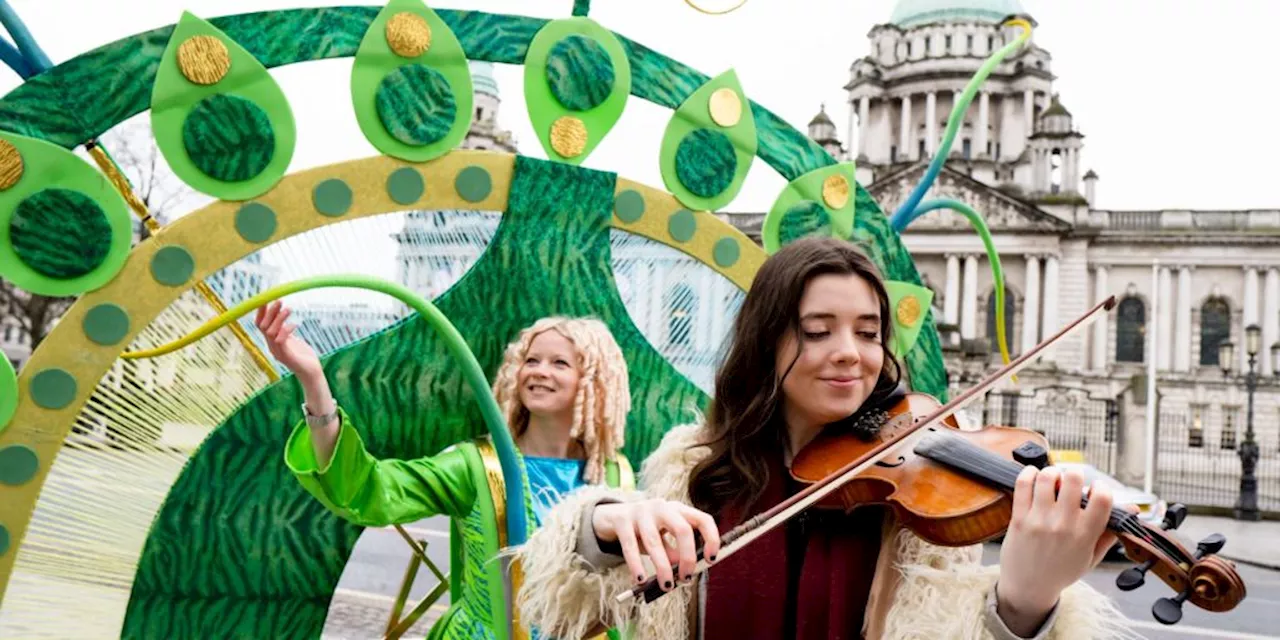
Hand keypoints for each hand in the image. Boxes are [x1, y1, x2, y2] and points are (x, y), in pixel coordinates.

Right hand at [254, 301, 320, 379]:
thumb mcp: (293, 340)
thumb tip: (282, 317)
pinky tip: (295, 325)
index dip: (261, 312)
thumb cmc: (304, 356)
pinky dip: (286, 330)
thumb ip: (286, 331)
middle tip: (280, 300)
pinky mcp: (287, 357)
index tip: (265, 299)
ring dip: (279, 319)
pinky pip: (280, 341)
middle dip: (270, 312)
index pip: (260, 325)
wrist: (313, 373)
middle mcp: (272, 347)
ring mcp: (278, 353)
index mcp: (272, 342)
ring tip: (289, 309)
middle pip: (263, 327)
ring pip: (270, 332)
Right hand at [592, 499, 720, 591]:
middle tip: (686, 578)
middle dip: (687, 557)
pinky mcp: (622, 520)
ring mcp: (641, 511)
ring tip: (666, 585)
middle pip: (682, 529)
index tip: (710, 559)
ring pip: (654, 541)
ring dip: (663, 567)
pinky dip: (636, 565)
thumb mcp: (663, 538)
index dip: (711, 538)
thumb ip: (674, 551)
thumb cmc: (644, 530)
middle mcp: (662, 507)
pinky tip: (640, 579)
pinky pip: (630, 546)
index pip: (703, 519)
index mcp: (677, 509)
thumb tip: (684, 570)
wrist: (612, 516)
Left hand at [996, 466, 1115, 632]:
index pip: (1102, 498)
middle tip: (1072, 480)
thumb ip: (1110, 533)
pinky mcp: (1019, 518)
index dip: (1101, 486)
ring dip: (1052, 473)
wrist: (1029, 587)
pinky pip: (1023, 485)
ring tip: (1053, 480)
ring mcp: (1039, 520)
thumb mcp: (1092, 558)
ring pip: (1047, 478)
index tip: (1095, 488)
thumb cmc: (1061, 572)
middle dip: (1075, 474)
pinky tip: (1034, 475)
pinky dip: (1029, 473)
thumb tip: (1132, 510)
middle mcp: (1064, 525)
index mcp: (1085, 535)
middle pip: (1073, 480)